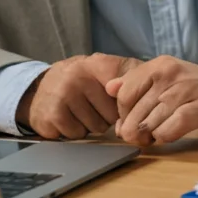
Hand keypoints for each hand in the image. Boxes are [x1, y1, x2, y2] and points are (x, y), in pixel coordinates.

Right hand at [15, 53, 140, 139]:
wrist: (39, 87)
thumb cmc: (83, 81)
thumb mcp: (106, 69)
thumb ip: (132, 73)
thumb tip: (157, 83)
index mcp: (98, 64)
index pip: (127, 90)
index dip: (130, 104)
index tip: (129, 106)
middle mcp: (79, 77)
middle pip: (113, 114)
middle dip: (108, 116)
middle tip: (96, 106)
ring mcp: (63, 95)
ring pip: (96, 127)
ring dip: (92, 125)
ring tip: (83, 111)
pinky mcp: (51, 114)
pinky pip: (77, 134)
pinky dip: (76, 131)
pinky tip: (70, 118)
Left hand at [105, 56, 197, 145]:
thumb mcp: (166, 78)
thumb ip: (137, 83)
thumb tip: (109, 87)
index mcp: (159, 66)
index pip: (123, 94)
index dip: (123, 114)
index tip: (132, 121)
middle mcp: (171, 74)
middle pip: (135, 113)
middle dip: (135, 131)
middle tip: (144, 136)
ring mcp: (187, 90)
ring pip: (150, 123)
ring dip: (150, 136)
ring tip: (158, 135)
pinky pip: (171, 128)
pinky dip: (165, 137)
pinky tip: (170, 135)